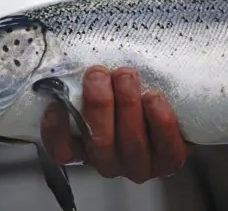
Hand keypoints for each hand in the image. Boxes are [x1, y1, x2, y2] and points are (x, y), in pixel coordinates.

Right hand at [40, 65, 189, 183]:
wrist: (172, 110)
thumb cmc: (128, 92)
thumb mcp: (103, 88)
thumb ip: (88, 83)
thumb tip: (77, 63)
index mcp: (84, 147)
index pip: (61, 150)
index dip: (55, 130)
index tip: (57, 102)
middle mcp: (108, 161)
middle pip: (98, 141)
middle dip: (97, 104)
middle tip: (97, 74)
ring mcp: (138, 165)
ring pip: (130, 141)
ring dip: (127, 104)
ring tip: (126, 76)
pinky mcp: (169, 162)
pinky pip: (164, 146)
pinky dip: (159, 120)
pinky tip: (153, 97)